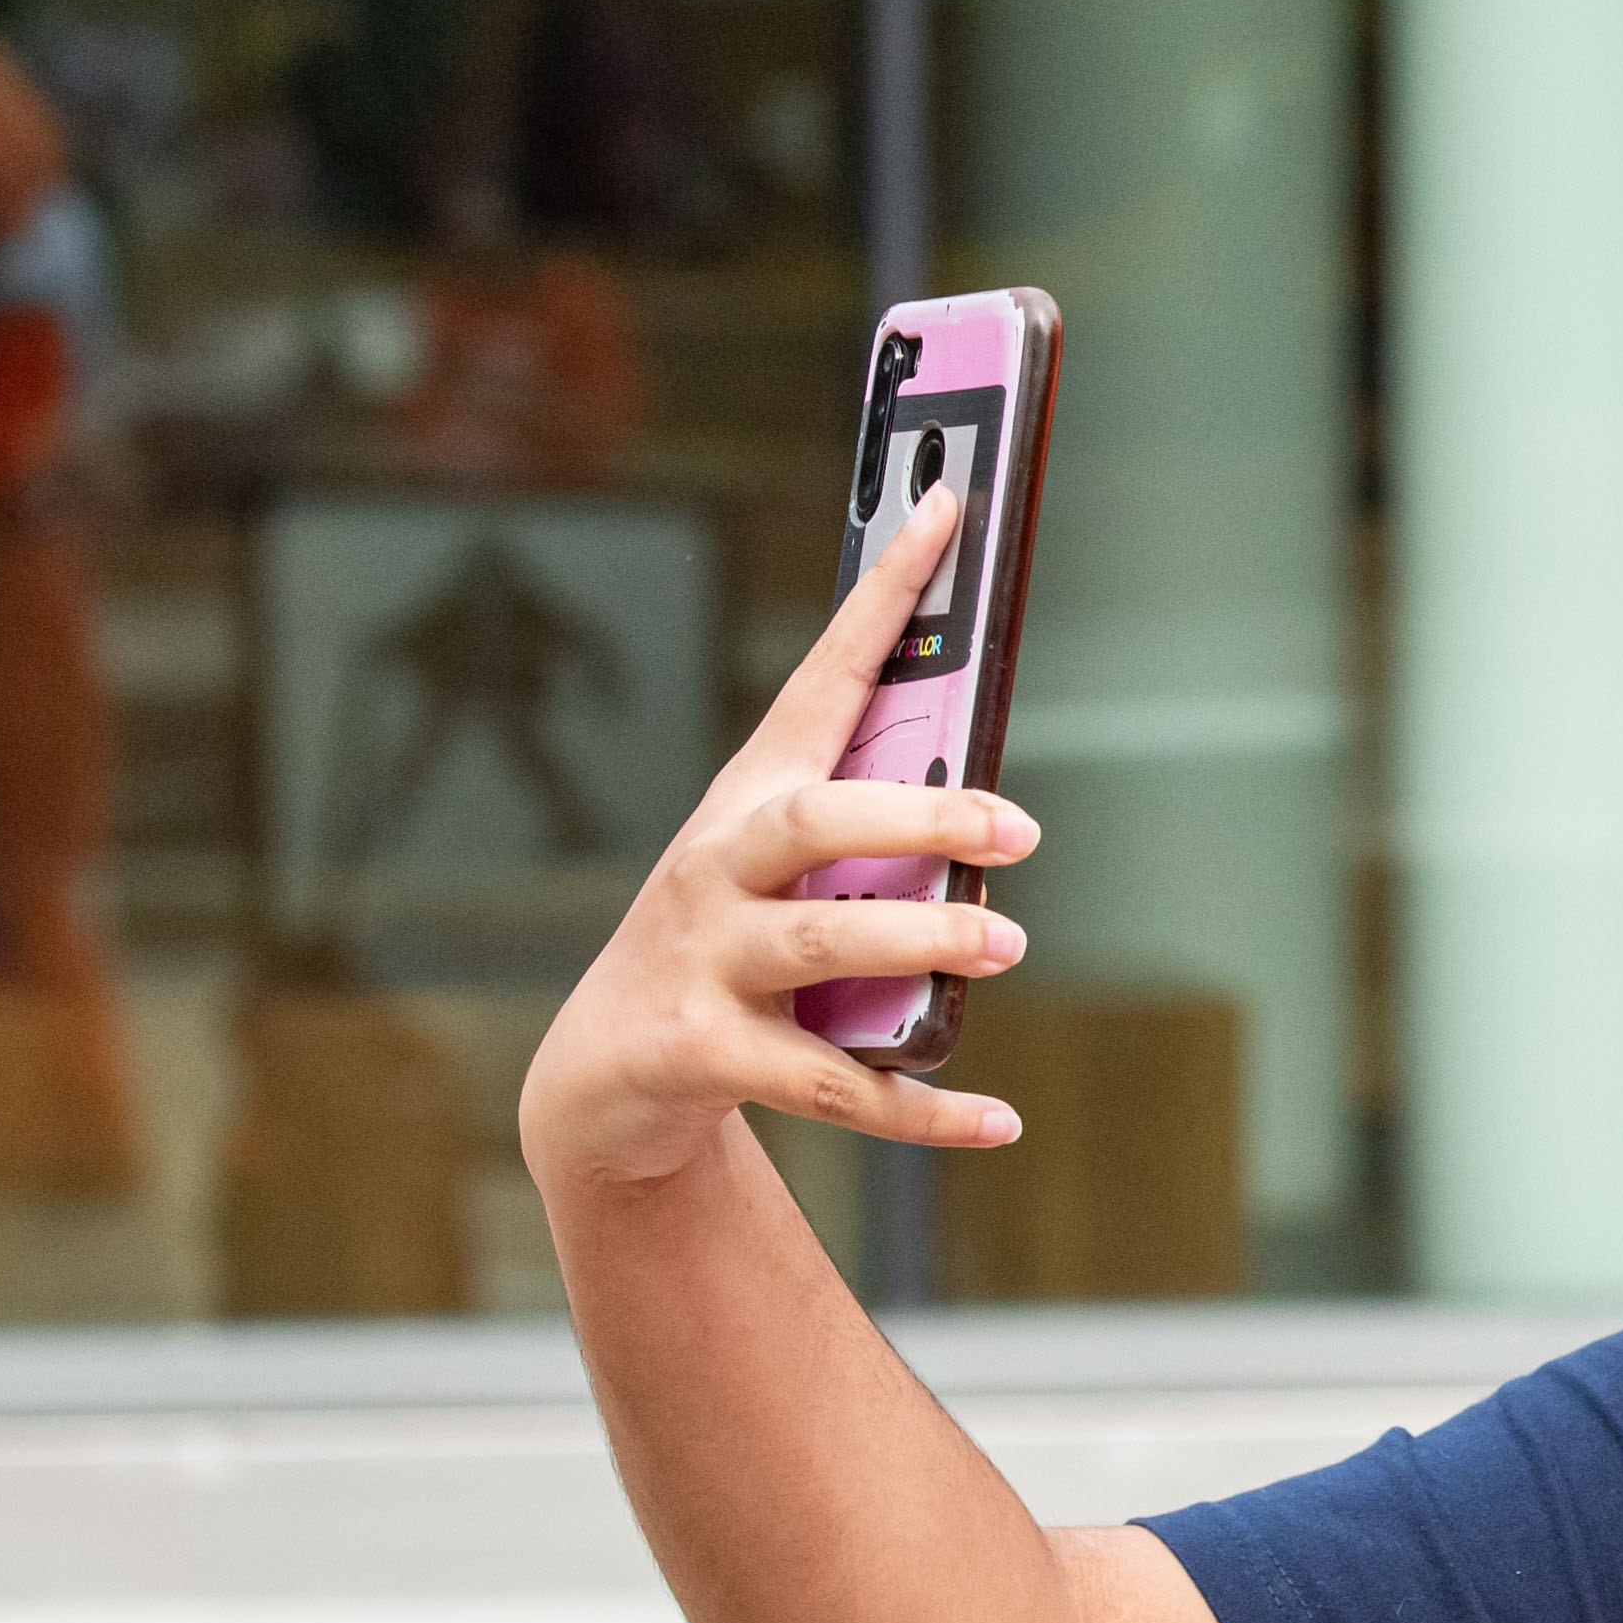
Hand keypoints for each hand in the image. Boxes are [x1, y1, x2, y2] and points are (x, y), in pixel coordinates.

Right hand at [521, 488, 1034, 1197]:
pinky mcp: (701, 1056)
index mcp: (751, 799)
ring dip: (917, 948)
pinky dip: (918, 1106)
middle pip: (814, 823)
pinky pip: (828, 1084)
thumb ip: (873, 834)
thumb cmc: (727, 946)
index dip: (886, 592)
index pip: (824, 673)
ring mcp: (703, 962)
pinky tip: (997, 1116)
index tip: (949, 506)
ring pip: (815, 947)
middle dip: (915, 821)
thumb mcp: (784, 876)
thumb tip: (1001, 806)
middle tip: (1016, 829)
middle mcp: (717, 867)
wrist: (605, 1078)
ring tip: (1006, 944)